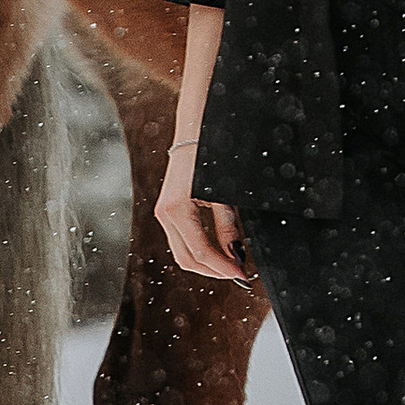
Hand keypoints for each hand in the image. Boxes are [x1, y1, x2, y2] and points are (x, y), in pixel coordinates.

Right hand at [157, 142, 251, 282]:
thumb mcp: (224, 194)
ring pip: (182, 253)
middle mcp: (165, 213)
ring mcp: (163, 212)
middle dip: (213, 271)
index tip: (241, 276)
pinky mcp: (167, 210)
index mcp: (177, 209)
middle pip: (187, 259)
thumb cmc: (211, 155)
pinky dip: (198, 250)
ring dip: (206, 263)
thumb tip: (236, 256)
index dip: (222, 268)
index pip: (200, 252)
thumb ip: (228, 227)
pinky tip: (217, 252)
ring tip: (230, 265)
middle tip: (238, 275)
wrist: (195, 129)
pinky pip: (180, 240)